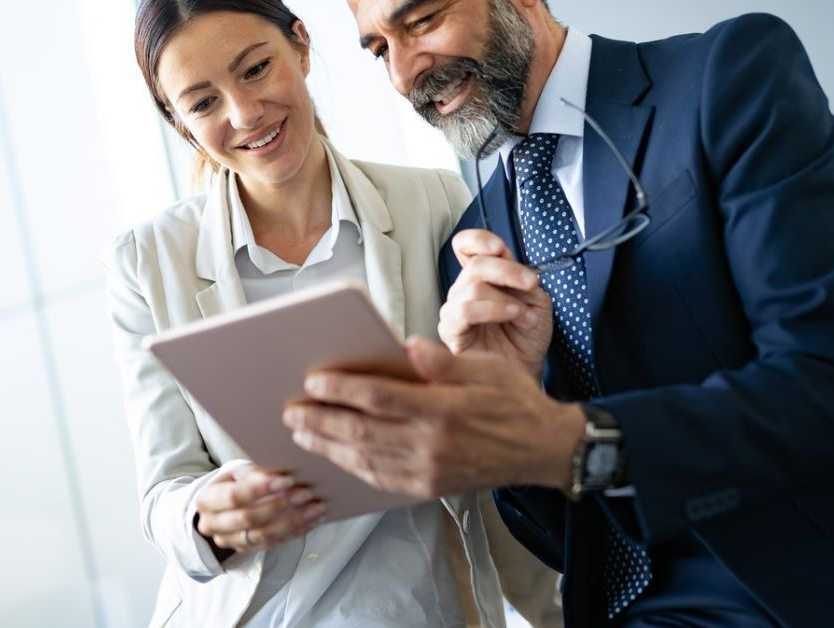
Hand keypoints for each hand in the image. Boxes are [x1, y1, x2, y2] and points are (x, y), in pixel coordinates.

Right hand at [192, 464, 324, 553]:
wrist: (223, 506)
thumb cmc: (235, 482)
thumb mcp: (239, 472)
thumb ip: (256, 473)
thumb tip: (285, 471)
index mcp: (207, 499)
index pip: (234, 496)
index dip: (261, 489)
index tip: (288, 480)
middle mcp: (212, 524)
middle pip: (248, 518)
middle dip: (280, 505)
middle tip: (306, 494)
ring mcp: (229, 541)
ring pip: (263, 536)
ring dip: (293, 521)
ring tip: (316, 508)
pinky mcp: (246, 550)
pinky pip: (273, 544)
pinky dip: (295, 532)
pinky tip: (313, 520)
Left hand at [283, 336, 585, 498]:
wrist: (542, 449)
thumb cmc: (513, 401)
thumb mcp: (484, 368)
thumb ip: (441, 361)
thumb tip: (405, 347)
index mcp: (443, 409)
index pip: (378, 397)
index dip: (341, 389)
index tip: (313, 380)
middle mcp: (432, 444)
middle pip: (361, 432)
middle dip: (320, 421)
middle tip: (291, 411)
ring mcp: (429, 471)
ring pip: (364, 459)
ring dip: (328, 447)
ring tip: (301, 434)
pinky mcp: (429, 487)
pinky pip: (380, 479)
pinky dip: (352, 468)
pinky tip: (336, 456)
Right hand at [439, 229, 551, 377]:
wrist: (528, 370)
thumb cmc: (528, 336)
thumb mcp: (534, 299)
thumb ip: (520, 276)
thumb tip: (505, 258)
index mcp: (482, 277)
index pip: (465, 245)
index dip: (478, 240)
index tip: (498, 247)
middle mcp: (464, 290)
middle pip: (475, 264)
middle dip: (507, 270)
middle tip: (530, 283)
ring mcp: (454, 310)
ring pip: (472, 287)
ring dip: (505, 298)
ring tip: (525, 315)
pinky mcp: (451, 332)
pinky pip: (464, 312)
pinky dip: (493, 310)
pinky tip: (512, 316)